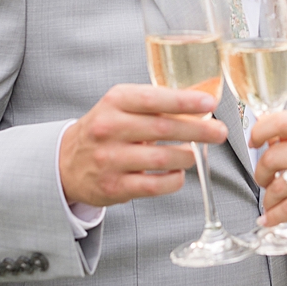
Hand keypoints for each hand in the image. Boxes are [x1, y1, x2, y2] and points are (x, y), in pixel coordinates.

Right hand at [59, 85, 227, 206]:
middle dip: (199, 131)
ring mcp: (110, 159)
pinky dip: (174, 180)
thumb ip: (155, 102)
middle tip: (219, 132)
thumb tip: (200, 101)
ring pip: (163, 159)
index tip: (209, 104)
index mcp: (114, 102)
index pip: (154, 98)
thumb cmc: (104, 130)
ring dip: (187, 156)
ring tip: (192, 154)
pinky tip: (178, 173)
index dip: (184, 101)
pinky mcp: (114, 187)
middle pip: (163, 129)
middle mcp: (109, 128)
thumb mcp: (121, 106)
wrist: (66, 163)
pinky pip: (156, 186)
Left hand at [249, 110, 286, 241]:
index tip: (253, 143)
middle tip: (264, 182)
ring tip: (272, 204)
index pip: (281, 120)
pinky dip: (275, 216)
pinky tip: (271, 219)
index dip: (259, 131)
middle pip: (273, 156)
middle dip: (260, 174)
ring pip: (279, 184)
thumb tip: (263, 133)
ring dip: (269, 199)